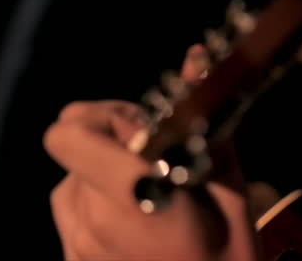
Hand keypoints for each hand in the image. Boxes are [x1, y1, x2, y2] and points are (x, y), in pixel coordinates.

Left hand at [44, 46, 256, 260]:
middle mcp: (94, 223)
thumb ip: (206, 122)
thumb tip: (194, 59)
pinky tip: (139, 219)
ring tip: (151, 193)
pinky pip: (71, 211)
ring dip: (104, 173)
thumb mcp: (233, 188)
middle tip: (156, 156)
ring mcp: (77, 248)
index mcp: (137, 198)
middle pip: (75, 148)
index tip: (147, 129)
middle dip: (113, 141)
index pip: (68, 134)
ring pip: (70, 178)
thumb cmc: (231, 254)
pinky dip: (98, 203)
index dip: (106, 118)